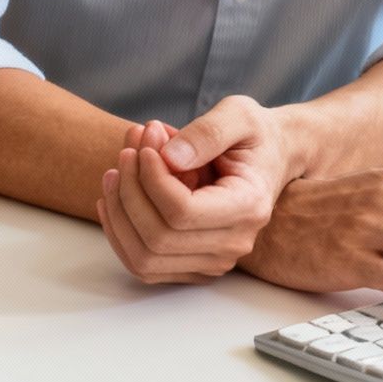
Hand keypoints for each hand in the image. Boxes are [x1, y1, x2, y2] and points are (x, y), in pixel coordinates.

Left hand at [95, 96, 297, 283]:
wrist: (269, 158)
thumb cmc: (253, 136)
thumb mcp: (238, 115)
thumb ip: (207, 133)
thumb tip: (169, 158)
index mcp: (248, 206)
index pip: (182, 212)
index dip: (150, 180)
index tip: (143, 148)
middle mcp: (234, 243)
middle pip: (158, 237)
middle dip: (130, 191)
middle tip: (126, 152)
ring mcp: (214, 261)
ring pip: (144, 257)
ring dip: (118, 214)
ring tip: (116, 172)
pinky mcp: (194, 266)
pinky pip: (143, 264)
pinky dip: (119, 232)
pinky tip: (113, 199)